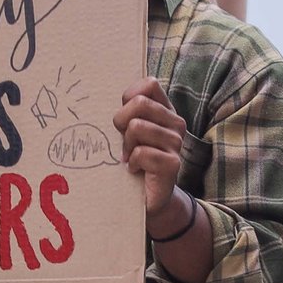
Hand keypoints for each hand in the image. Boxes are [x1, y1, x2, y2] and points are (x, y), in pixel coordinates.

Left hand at [113, 76, 188, 224]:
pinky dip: (132, 163)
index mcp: (165, 110)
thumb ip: (127, 110)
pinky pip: (141, 152)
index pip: (150, 84)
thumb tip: (105, 89)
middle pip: (139, 104)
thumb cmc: (134, 159)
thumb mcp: (128, 131)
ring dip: (126, 146)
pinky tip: (136, 170)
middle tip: (124, 141)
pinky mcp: (172, 164)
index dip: (130, 97)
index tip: (124, 116)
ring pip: (137, 127)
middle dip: (121, 122)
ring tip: (130, 157)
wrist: (148, 197)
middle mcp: (176, 123)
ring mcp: (176, 143)